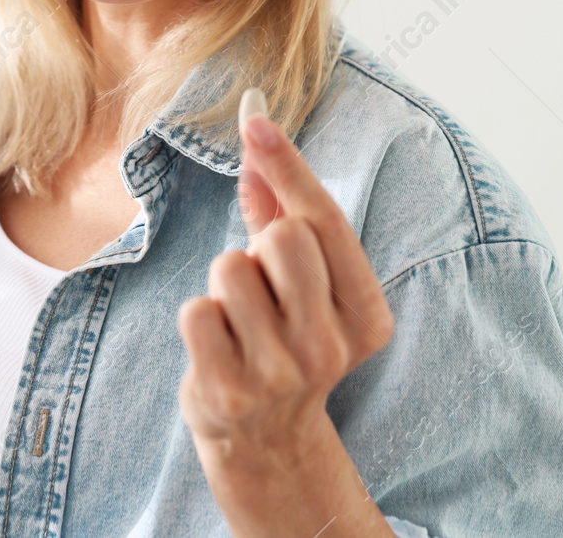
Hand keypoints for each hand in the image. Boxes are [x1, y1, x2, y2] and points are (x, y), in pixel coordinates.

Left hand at [176, 96, 394, 535]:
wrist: (264, 441)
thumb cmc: (281, 339)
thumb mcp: (300, 284)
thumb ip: (281, 209)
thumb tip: (257, 134)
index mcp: (365, 315)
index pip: (325, 222)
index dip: (290, 166)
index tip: (256, 120)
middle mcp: (331, 346)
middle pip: (283, 237)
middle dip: (261, 242)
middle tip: (262, 282)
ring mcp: (280, 374)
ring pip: (231, 268)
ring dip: (225, 284)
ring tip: (240, 319)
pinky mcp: (229, 390)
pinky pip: (196, 309)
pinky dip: (199, 317)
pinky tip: (218, 347)